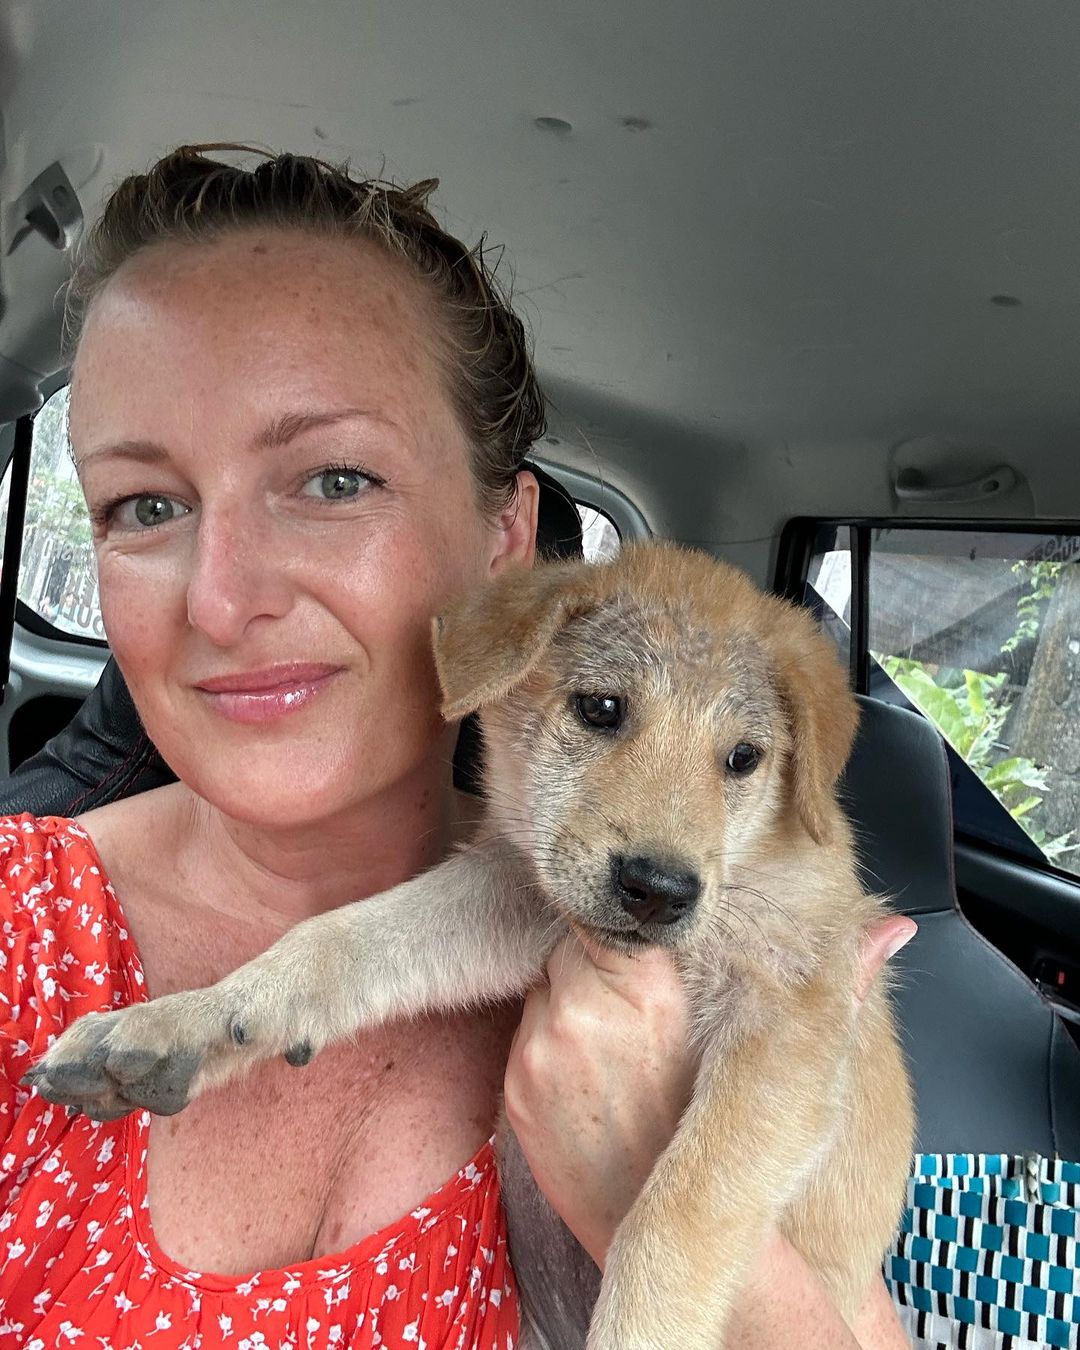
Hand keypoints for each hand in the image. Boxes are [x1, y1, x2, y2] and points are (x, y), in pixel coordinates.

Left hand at [503, 914, 916, 1266]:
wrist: (687, 1249)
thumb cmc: (742, 1155)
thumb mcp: (789, 1061)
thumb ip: (832, 982)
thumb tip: (890, 928)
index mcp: (649, 989)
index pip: (623, 917)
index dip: (638, 928)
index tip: (656, 945)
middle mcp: (583, 1011)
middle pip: (577, 942)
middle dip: (604, 958)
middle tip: (640, 999)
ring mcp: (540, 1051)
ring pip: (548, 983)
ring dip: (576, 994)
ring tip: (618, 1039)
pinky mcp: (515, 1087)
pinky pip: (526, 1031)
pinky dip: (553, 1038)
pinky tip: (595, 1072)